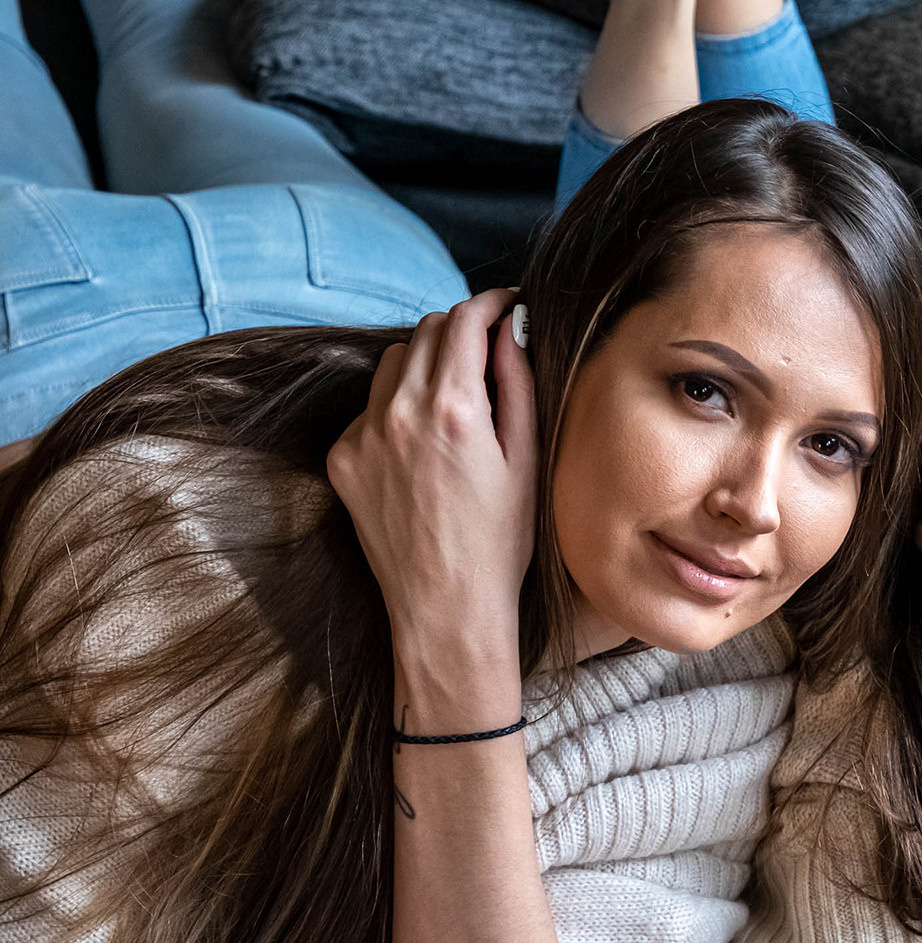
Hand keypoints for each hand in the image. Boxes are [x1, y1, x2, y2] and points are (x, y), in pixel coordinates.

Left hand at [326, 289, 537, 707]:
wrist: (447, 608)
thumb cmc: (501, 543)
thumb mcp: (527, 461)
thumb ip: (517, 385)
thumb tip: (510, 330)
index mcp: (453, 409)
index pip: (464, 320)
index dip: (489, 303)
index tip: (507, 305)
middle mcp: (399, 413)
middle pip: (426, 331)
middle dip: (459, 331)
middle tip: (488, 352)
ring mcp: (363, 436)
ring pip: (393, 362)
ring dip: (424, 364)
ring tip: (456, 401)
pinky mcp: (342, 459)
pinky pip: (371, 407)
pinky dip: (398, 408)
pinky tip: (424, 447)